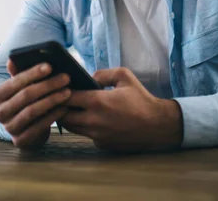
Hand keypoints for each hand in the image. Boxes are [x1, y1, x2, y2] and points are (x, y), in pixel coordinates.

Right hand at [0, 60, 71, 148]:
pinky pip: (38, 127)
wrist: (27, 126)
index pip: (14, 82)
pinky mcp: (20, 140)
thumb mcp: (21, 86)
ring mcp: (9, 128)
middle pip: (25, 96)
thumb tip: (12, 60)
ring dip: (52, 100)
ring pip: (32, 111)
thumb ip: (18, 73)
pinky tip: (64, 108)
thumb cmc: (26, 100)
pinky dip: (52, 116)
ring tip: (68, 92)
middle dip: (47, 85)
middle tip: (66, 78)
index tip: (50, 66)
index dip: (32, 73)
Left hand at [59, 67, 182, 151]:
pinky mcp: (101, 144)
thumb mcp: (124, 76)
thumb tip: (88, 78)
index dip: (61, 92)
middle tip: (63, 100)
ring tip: (75, 108)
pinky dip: (85, 128)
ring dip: (70, 118)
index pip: (66, 98)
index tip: (61, 88)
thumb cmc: (141, 99)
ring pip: (72, 127)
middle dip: (60, 107)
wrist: (157, 125)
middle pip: (63, 116)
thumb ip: (102, 74)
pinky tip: (93, 120)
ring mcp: (96, 135)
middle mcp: (93, 121)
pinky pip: (86, 135)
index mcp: (97, 101)